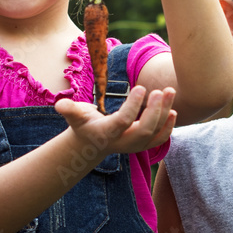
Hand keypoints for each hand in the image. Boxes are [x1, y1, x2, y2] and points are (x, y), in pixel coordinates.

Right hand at [55, 85, 175, 156]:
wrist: (92, 143)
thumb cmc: (83, 124)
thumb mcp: (74, 115)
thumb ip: (69, 109)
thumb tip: (60, 105)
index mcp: (107, 133)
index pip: (124, 121)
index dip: (133, 106)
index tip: (140, 87)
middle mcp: (123, 142)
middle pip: (144, 130)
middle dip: (155, 111)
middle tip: (161, 91)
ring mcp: (135, 145)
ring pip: (155, 133)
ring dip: (165, 114)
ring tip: (170, 92)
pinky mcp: (143, 144)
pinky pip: (160, 139)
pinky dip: (169, 127)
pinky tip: (173, 110)